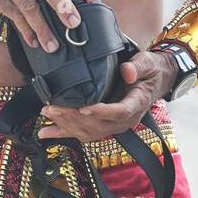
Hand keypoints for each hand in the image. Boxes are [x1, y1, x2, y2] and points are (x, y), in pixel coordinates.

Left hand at [39, 49, 178, 142]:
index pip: (119, 112)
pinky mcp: (102, 126)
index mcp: (135, 105)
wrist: (152, 82)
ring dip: (66, 124)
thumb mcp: (147, 64)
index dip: (101, 112)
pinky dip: (62, 133)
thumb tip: (126, 71)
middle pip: (98, 125)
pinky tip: (45, 133)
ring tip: (48, 113)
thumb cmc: (149, 72)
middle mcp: (123, 121)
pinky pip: (82, 133)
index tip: (84, 108)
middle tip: (54, 106)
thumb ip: (137, 67)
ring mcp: (112, 126)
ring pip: (88, 131)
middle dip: (74, 117)